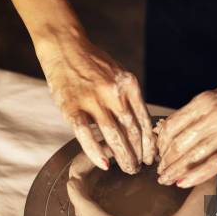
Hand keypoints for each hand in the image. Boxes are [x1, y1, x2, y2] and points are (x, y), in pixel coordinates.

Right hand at [38, 34, 155, 173]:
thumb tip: (140, 129)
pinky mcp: (71, 106)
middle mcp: (113, 91)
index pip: (144, 120)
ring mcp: (92, 99)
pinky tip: (104, 165)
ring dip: (123, 156)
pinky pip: (85, 134)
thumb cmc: (93, 64)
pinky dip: (95, 152)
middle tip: (139, 168)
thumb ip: (128, 99)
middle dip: (138, 154)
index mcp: (129, 84)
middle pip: (132, 130)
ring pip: (113, 135)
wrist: (64, 46)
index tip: (152, 157)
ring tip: (128, 169)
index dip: (150, 143)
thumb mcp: (118, 75)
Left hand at [156, 66, 216, 187]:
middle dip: (165, 161)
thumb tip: (168, 130)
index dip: (160, 145)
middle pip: (178, 143)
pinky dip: (195, 175)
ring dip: (175, 170)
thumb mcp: (216, 97)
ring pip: (192, 155)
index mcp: (204, 101)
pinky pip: (214, 164)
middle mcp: (214, 115)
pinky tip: (183, 182)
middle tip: (159, 172)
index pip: (171, 126)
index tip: (157, 155)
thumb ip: (194, 113)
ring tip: (166, 179)